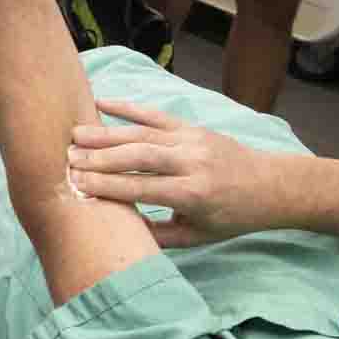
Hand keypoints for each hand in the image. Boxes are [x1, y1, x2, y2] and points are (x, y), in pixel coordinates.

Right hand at [65, 98, 278, 247]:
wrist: (270, 185)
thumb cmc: (230, 216)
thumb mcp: (196, 236)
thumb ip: (157, 234)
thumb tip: (117, 228)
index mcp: (193, 194)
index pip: (141, 188)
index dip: (106, 184)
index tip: (77, 183)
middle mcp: (192, 163)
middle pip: (138, 156)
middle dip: (100, 157)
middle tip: (67, 158)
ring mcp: (192, 140)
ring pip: (142, 134)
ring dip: (106, 133)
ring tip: (74, 135)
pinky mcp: (191, 127)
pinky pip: (155, 115)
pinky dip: (127, 107)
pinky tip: (100, 102)